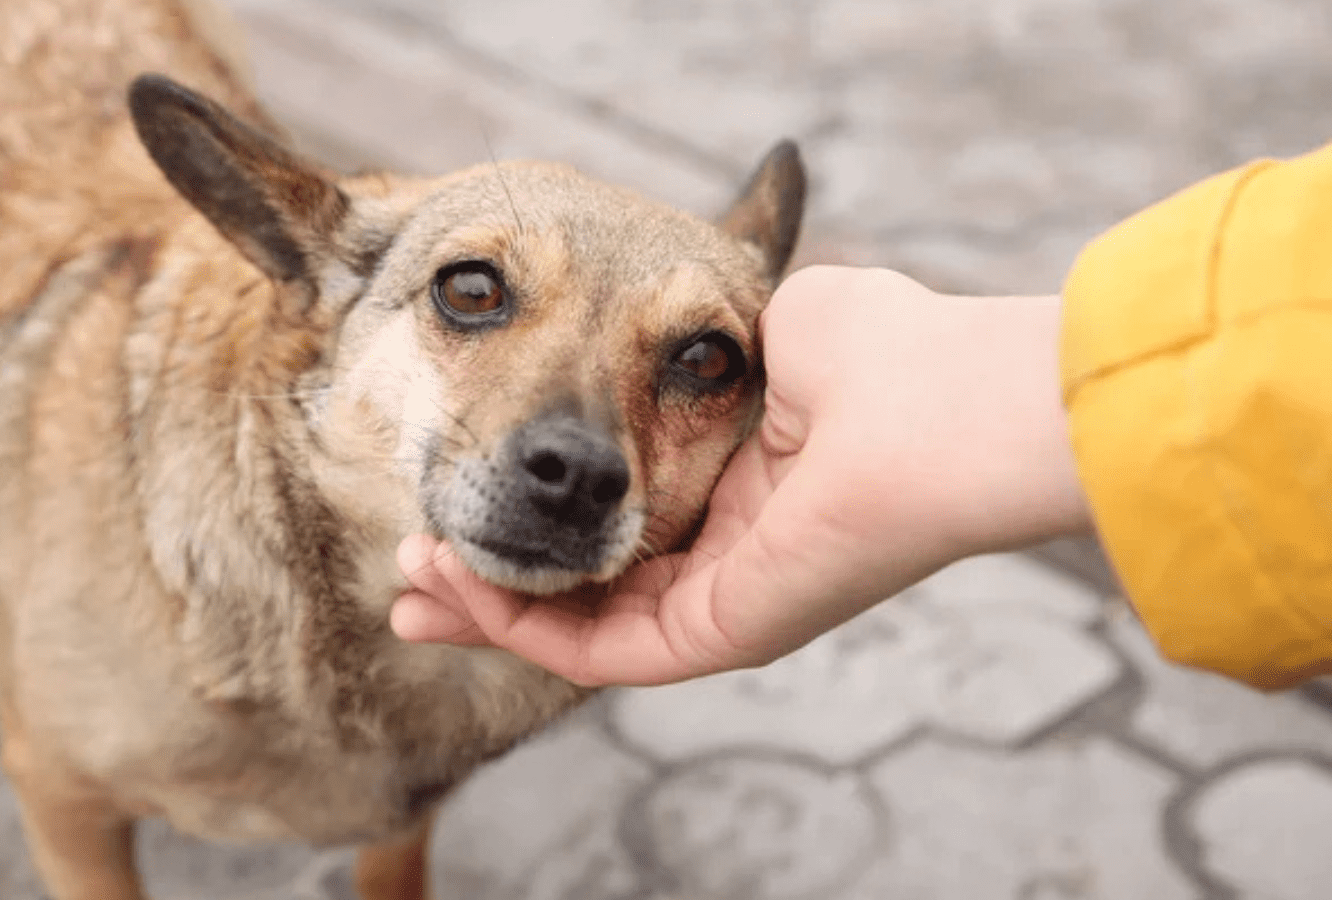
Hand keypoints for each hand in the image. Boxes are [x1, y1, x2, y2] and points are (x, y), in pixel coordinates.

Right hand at [392, 266, 1092, 685]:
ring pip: (578, 627)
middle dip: (488, 579)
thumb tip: (656, 311)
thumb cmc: (882, 349)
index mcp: (736, 484)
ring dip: (487, 606)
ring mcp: (722, 602)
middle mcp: (726, 553)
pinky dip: (522, 624)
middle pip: (580, 585)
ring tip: (409, 581)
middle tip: (410, 563)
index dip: (533, 511)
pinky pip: (601, 652)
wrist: (943, 404)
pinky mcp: (720, 635)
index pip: (609, 517)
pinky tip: (458, 585)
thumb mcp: (759, 319)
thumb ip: (692, 337)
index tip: (460, 491)